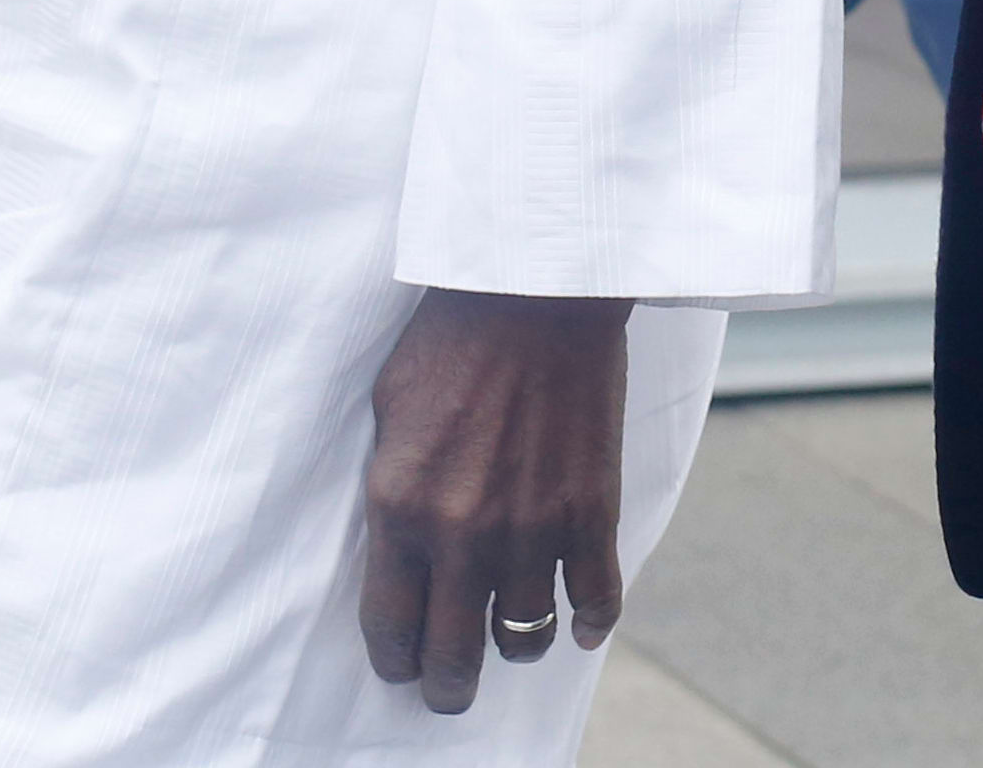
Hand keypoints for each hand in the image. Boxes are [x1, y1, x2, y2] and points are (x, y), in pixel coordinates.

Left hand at [359, 289, 631, 712]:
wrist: (535, 291)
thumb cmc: (450, 338)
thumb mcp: (388, 410)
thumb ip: (391, 488)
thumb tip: (397, 545)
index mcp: (400, 508)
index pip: (391, 626)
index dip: (396, 661)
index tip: (403, 667)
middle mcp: (462, 533)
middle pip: (455, 656)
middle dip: (448, 687)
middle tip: (451, 691)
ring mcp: (532, 528)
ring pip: (525, 636)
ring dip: (517, 646)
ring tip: (513, 640)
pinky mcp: (590, 512)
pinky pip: (594, 601)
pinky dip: (588, 622)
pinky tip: (579, 625)